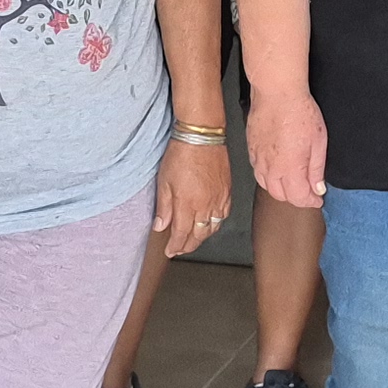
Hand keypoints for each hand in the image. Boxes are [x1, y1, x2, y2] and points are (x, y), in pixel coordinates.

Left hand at [156, 130, 231, 257]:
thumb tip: (161, 226)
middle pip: (198, 235)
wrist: (201, 137)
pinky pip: (224, 215)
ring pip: (212, 227)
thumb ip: (163, 207)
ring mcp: (218, 199)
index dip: (175, 245)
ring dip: (202, 237)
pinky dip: (216, 223)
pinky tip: (211, 223)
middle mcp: (205, 205)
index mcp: (187, 204)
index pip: (182, 234)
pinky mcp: (227, 191)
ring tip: (194, 240)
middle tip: (180, 249)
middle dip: (188, 245)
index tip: (171, 250)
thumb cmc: (181, 155)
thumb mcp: (164, 181)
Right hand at [247, 87, 326, 209]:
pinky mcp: (251, 149)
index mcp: (290, 169)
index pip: (299, 198)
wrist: (277, 93)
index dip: (311, 201)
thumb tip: (317, 188)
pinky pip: (257, 172)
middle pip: (281, 196)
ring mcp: (258, 159)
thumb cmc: (299, 111)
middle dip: (296, 198)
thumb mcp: (319, 142)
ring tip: (293, 184)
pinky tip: (276, 171)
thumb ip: (317, 169)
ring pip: (267, 186)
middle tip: (307, 192)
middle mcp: (271, 168)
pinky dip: (268, 178)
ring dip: (281, 190)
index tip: (317, 199)